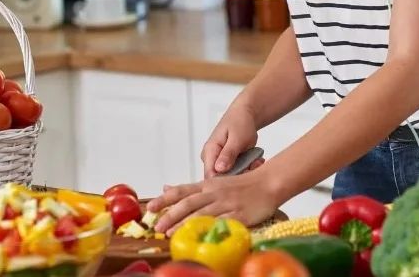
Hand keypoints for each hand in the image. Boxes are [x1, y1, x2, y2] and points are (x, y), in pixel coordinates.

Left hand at [146, 168, 281, 235]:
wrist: (267, 183)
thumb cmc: (241, 185)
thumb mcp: (214, 183)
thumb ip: (191, 189)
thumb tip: (167, 188)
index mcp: (207, 185)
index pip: (181, 191)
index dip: (165, 199)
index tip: (151, 207)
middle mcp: (214, 193)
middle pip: (188, 203)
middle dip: (170, 215)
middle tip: (157, 226)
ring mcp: (226, 204)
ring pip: (201, 214)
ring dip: (184, 224)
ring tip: (170, 233)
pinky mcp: (238, 216)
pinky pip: (221, 223)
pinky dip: (208, 229)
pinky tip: (199, 235)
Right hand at [202, 104, 264, 177]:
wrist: (244, 115)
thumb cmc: (239, 122)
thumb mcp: (237, 138)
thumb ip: (228, 154)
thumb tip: (219, 169)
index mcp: (209, 151)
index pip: (210, 176)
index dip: (226, 181)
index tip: (243, 175)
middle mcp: (211, 159)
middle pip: (222, 179)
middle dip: (241, 175)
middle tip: (255, 165)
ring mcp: (219, 162)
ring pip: (231, 178)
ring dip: (246, 172)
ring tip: (257, 161)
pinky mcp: (228, 164)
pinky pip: (237, 173)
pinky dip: (248, 169)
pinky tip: (256, 161)